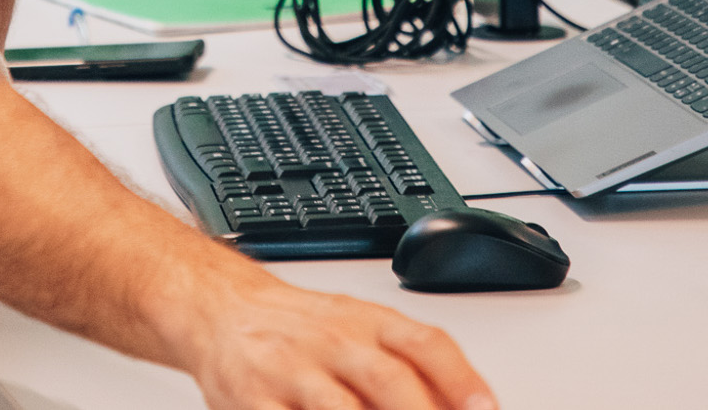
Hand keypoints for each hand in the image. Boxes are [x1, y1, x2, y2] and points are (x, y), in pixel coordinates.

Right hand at [172, 271, 494, 409]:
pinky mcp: (252, 400)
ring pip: (339, 409)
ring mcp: (291, 372)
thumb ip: (410, 364)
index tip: (486, 409)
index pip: (424, 344)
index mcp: (367, 322)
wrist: (222, 308)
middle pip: (388, 380)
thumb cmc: (301, 328)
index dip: (460, 379)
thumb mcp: (358, 328)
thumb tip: (468, 403)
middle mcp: (333, 342)